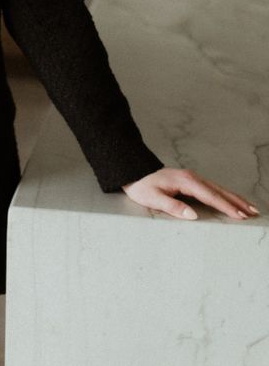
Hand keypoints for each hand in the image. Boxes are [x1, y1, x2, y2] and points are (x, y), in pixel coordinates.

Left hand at [122, 167, 260, 220]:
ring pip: (217, 189)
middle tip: (253, 212)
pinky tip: (230, 200)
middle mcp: (192, 178)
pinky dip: (224, 195)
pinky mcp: (190, 181)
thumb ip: (173, 206)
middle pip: (219, 191)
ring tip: (249, 208)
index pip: (210, 196)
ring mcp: (192, 178)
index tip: (240, 215)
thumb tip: (192, 215)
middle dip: (237, 202)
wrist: (134, 172)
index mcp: (186, 181)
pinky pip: (212, 188)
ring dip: (234, 198)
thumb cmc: (142, 186)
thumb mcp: (153, 198)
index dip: (226, 206)